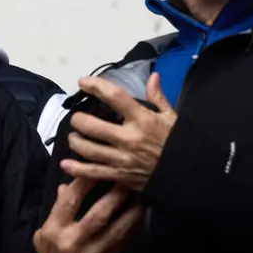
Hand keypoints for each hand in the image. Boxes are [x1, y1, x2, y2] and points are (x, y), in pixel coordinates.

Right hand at [34, 176, 145, 252]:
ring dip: (131, 212)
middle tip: (126, 180)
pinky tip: (139, 217)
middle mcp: (72, 243)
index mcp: (54, 230)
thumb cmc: (50, 249)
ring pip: (116, 231)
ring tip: (141, 198)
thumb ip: (59, 206)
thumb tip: (67, 184)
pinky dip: (131, 228)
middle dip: (115, 195)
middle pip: (98, 215)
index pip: (70, 200)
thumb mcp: (45, 227)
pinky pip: (121, 243)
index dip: (85, 182)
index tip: (97, 168)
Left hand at [61, 73, 177, 190]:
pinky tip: (66, 163)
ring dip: (75, 141)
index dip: (96, 86)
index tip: (82, 82)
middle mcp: (129, 138)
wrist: (187, 174)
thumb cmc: (178, 143)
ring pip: (87, 149)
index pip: (115, 97)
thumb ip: (158, 98)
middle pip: (92, 126)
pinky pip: (92, 172)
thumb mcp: (172, 118)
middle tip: (77, 118)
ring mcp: (121, 159)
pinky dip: (76, 168)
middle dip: (78, 119)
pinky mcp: (119, 176)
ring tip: (74, 136)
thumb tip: (152, 76)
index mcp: (142, 119)